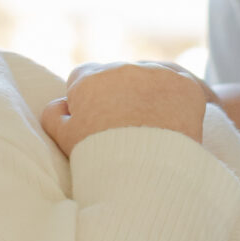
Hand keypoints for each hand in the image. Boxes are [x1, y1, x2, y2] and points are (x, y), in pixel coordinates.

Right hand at [42, 60, 208, 158]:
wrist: (148, 171)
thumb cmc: (101, 157)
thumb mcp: (65, 139)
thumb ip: (54, 115)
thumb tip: (59, 104)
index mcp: (89, 80)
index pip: (83, 77)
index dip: (89, 98)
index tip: (97, 119)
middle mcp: (122, 69)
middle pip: (117, 75)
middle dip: (119, 94)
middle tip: (126, 126)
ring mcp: (156, 73)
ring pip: (149, 77)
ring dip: (148, 93)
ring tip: (151, 126)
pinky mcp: (185, 84)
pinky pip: (179, 84)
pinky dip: (176, 99)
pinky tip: (173, 121)